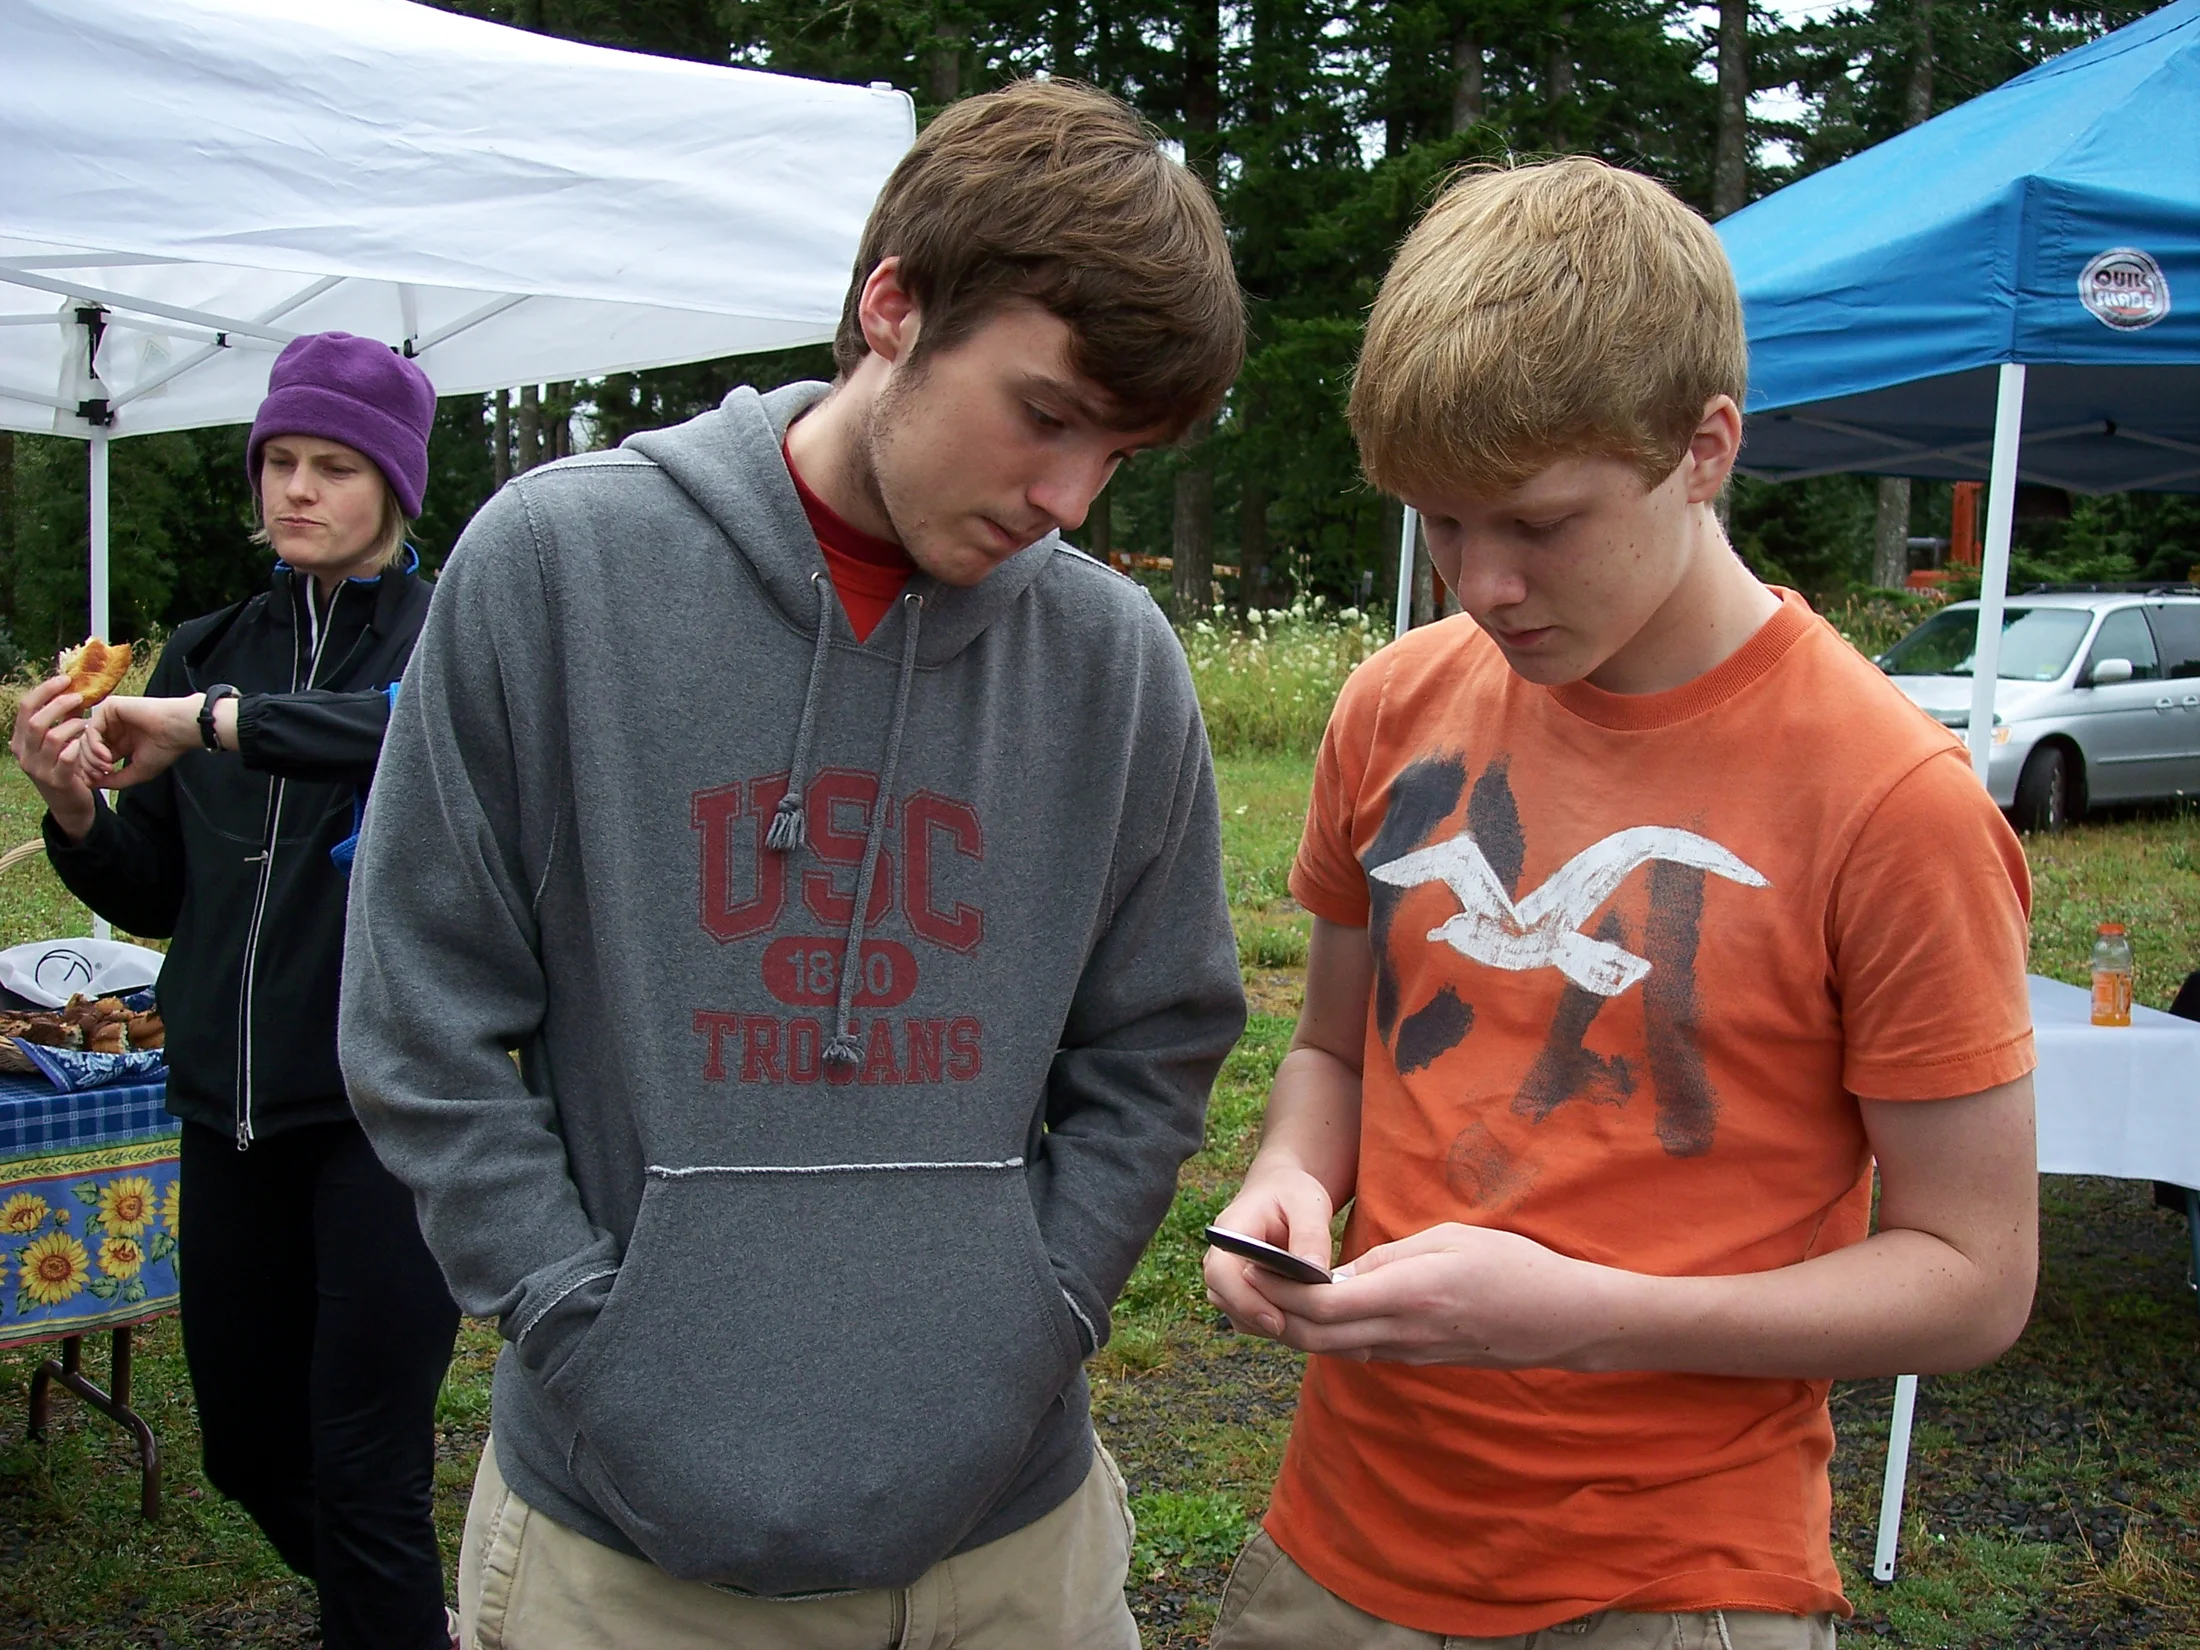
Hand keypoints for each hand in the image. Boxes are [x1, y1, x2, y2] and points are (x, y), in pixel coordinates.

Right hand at [9, 675, 97, 838]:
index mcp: (20, 741)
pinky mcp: (57, 781)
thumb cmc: (65, 767)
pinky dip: (78, 745)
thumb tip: (73, 690)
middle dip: (59, 705)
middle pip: (36, 721)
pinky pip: (67, 757)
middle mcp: (23, 754)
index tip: (65, 680)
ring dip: (73, 725)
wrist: (69, 805)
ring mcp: (38, 769)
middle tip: (79, 697)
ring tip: (87, 722)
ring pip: (52, 738)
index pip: (25, 708)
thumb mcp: (57, 742)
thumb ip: (60, 719)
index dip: (44, 690)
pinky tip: (87, 741)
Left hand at [80, 695, 203, 789]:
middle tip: (100, 775)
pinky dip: (94, 745)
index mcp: (120, 742)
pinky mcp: (109, 708)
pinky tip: (106, 755)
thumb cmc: (165, 749)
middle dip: (88, 765)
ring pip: (85, 739)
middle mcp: (113, 729)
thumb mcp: (138, 772)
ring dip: (91, 757)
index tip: (96, 782)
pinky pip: (91, 729)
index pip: (94, 756)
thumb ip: (115, 780)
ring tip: (106, 767)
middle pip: (85, 748)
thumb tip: (91, 784)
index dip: (91, 771)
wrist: (178, 730)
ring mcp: (110, 717)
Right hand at [1202, 1165, 1335, 1337]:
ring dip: (1269, 1324)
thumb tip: (1316, 1272)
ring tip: (1309, 1324)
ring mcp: (1227, 1276)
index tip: (1278, 1322)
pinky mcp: (1239, 1290)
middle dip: (1262, 1318)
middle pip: (1225, 1299)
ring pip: (1237, 1314)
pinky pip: (1249, 1318)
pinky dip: (1273, 1323)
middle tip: (1305, 1331)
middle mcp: (1220, 1256)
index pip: (1220, 1272)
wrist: (1282, 1191)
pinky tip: (1303, 1319)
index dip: (1244, 1300)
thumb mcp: (1308, 1204)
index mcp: (1230, 1229)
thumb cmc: (1293, 1193)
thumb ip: (1311, 1235)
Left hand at [1247, 1221, 1617, 1368]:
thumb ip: (1389, 1256)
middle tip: (1250, 1283)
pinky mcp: (1422, 1361)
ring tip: (1275, 1293)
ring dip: (1300, 1328)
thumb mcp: (1449, 1238)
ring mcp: (1413, 1354)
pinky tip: (1323, 1311)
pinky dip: (1333, 1335)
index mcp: (1409, 1295)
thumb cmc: (1514, 1265)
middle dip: (1276, 1315)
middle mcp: (1404, 1333)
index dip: (1280, 1293)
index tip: (1256, 1267)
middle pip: (1317, 1339)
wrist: (1564, 1319)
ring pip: (1336, 1351)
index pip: (1322, 1308)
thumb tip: (1338, 1274)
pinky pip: (1363, 1352)